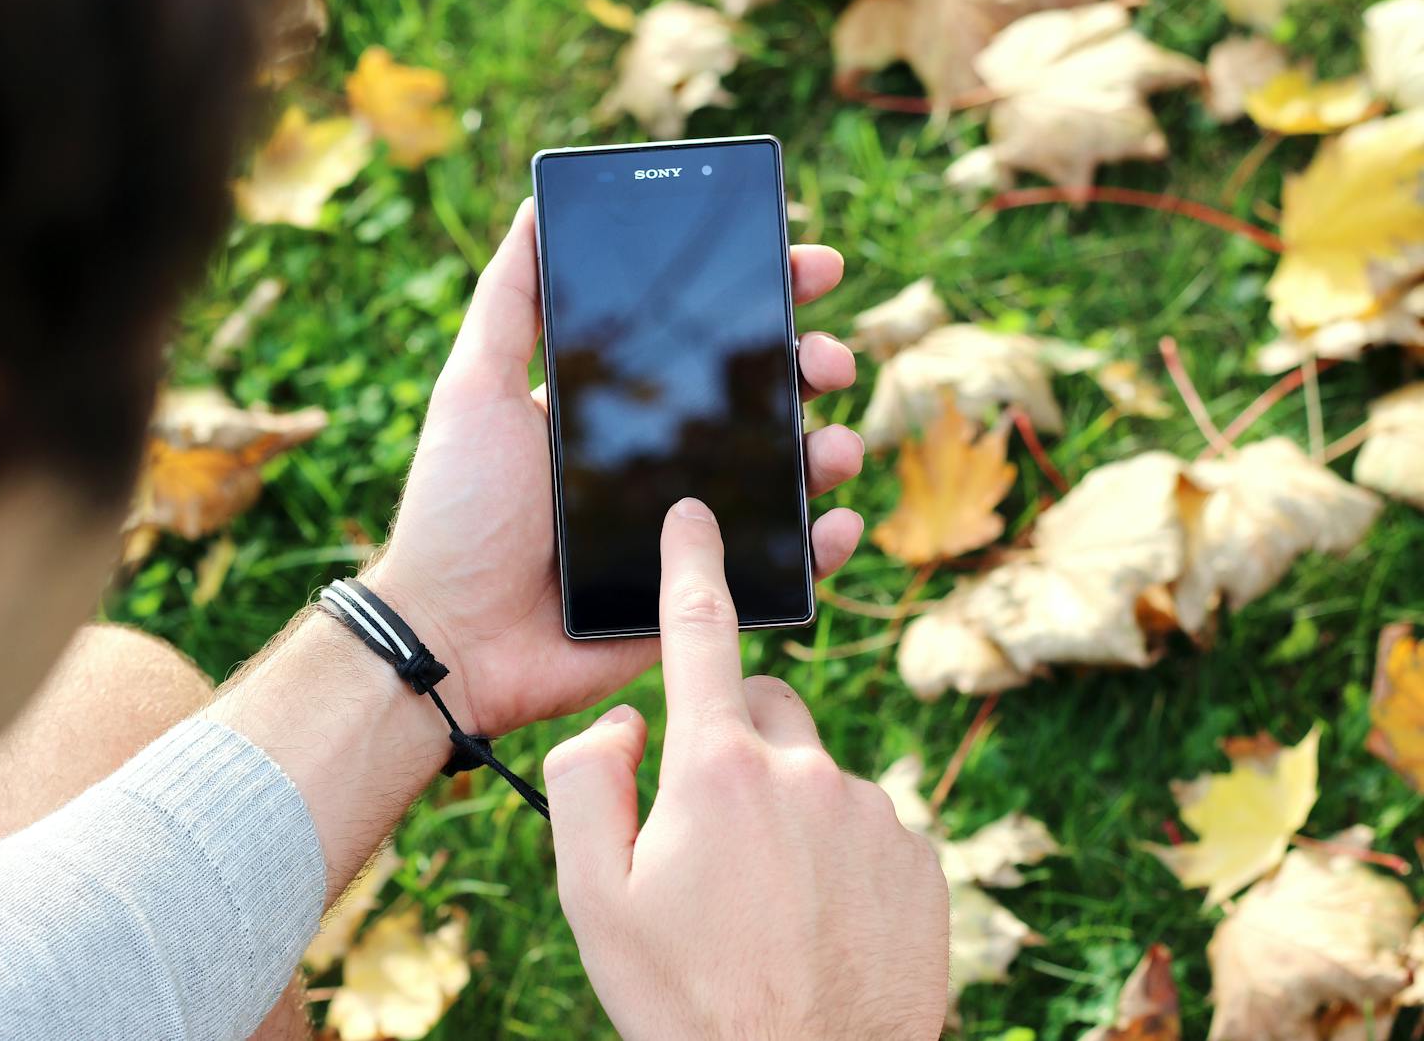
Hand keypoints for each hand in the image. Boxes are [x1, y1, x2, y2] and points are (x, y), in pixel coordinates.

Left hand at [368, 200, 864, 734]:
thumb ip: (508, 303)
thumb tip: (538, 205)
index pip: (704, 341)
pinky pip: (779, 568)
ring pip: (785, 480)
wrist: (452, 637)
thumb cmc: (454, 512)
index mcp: (618, 409)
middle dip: (811, 368)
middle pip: (761, 403)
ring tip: (833, 445)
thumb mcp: (472, 389)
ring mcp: (685, 529)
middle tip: (828, 360)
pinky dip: (823, 546)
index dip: (762, 300)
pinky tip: (839, 525)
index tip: (808, 266)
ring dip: (827, 450)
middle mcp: (659, 461)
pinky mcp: (697, 595)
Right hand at [544, 499, 948, 1040]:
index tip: (695, 515)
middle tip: (707, 833)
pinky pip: (866, 823)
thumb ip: (586, 784)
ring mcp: (873, 813)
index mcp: (717, 770)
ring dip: (786, 809)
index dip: (692, 566)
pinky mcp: (919, 855)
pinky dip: (837, 851)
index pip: (700, 635)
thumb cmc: (686, 1000)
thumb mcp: (593, 900)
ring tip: (764, 903)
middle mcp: (806, 771)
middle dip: (733, 741)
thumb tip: (626, 723)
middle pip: (764, 708)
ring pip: (815, 773)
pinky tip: (817, 920)